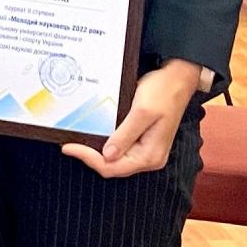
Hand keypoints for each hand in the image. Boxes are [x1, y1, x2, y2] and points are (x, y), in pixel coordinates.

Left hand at [61, 59, 199, 177]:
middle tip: (69, 144)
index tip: (68, 147)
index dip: (88, 159)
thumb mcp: (142, 112)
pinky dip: (104, 143)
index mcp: (150, 156)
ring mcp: (146, 149)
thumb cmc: (163, 91)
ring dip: (95, 151)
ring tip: (76, 141)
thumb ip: (125, 135)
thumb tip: (107, 155)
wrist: (178, 78)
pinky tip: (93, 134)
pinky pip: (120, 148)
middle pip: (113, 166)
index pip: (113, 167)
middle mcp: (149, 157)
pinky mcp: (142, 139)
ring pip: (114, 159)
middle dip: (90, 157)